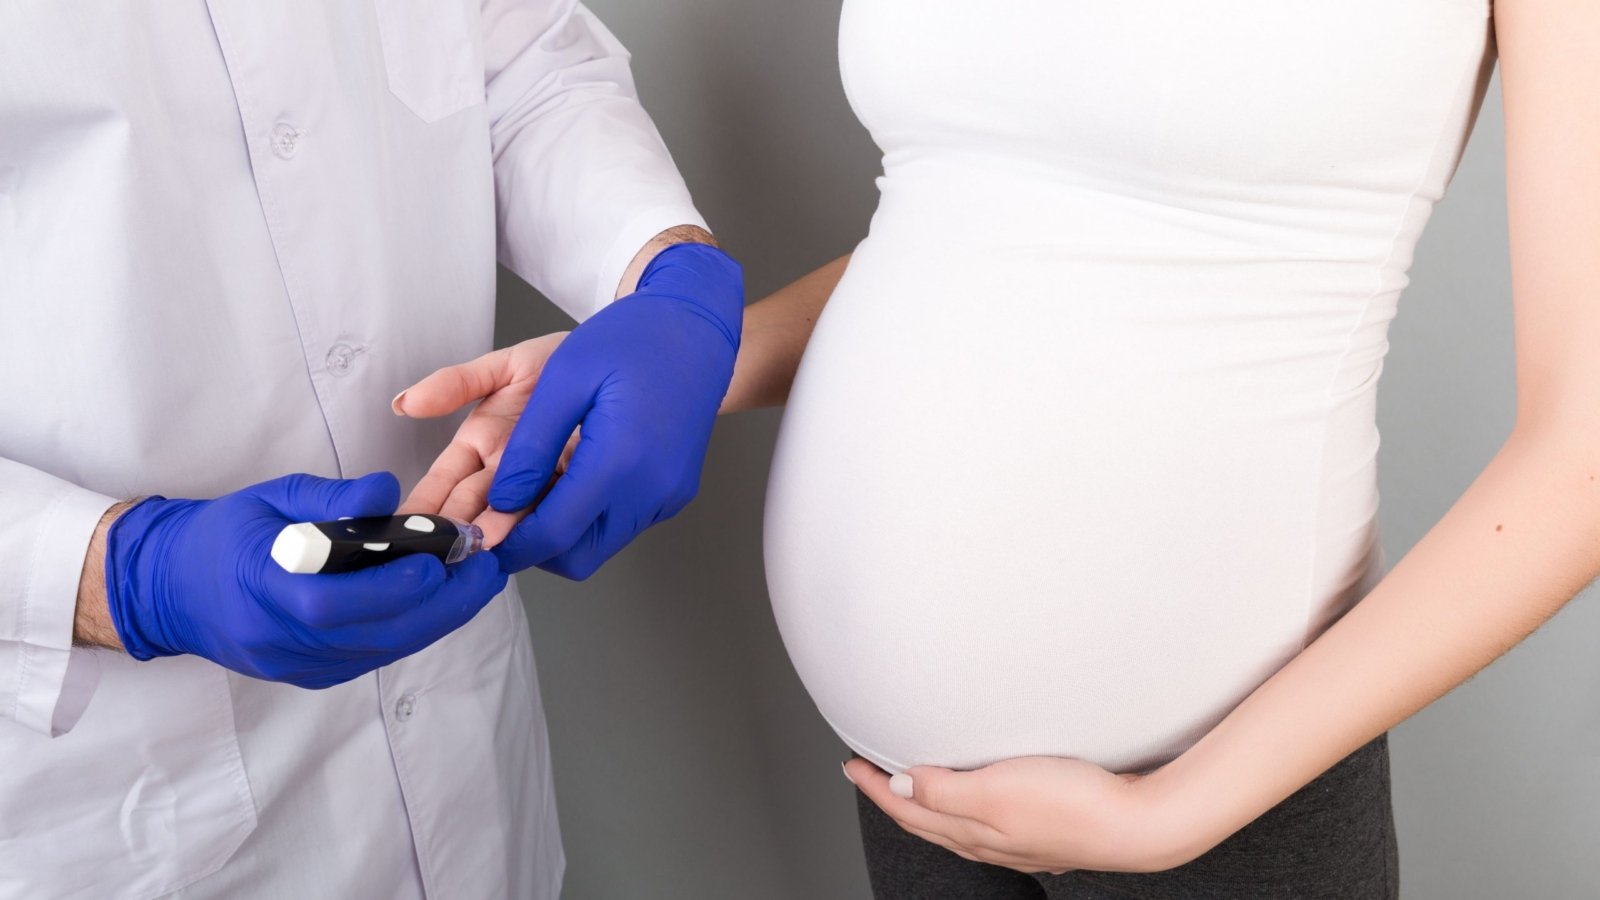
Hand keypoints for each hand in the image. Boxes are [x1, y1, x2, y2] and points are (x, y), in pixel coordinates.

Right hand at [104, 472, 507, 686]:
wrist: (170, 590)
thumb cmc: (222, 535)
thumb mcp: (269, 498)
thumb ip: (331, 498)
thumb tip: (389, 490)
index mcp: (260, 591)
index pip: (333, 604)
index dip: (392, 587)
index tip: (438, 559)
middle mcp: (279, 640)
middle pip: (375, 635)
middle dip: (442, 603)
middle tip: (485, 566)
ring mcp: (297, 665)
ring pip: (385, 650)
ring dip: (439, 617)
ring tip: (477, 578)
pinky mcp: (312, 675)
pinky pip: (376, 656)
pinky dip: (414, 628)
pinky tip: (442, 599)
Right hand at [394, 333, 570, 547]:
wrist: (615, 362)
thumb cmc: (558, 362)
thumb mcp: (505, 366)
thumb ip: (457, 383)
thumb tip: (405, 403)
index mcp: (479, 444)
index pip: (443, 485)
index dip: (426, 507)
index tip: (407, 528)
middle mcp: (505, 472)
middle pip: (475, 510)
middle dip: (459, 530)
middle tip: (447, 546)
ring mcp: (541, 484)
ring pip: (514, 517)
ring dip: (499, 533)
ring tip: (485, 546)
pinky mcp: (576, 490)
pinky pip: (558, 512)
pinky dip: (545, 525)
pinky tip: (534, 539)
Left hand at [485, 242, 742, 578]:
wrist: (697, 328)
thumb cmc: (631, 339)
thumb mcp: (562, 377)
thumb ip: (528, 445)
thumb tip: (498, 500)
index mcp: (620, 460)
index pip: (551, 533)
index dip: (505, 542)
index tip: (471, 535)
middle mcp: (649, 490)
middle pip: (574, 557)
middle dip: (528, 546)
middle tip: (494, 517)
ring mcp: (665, 496)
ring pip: (595, 547)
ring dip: (556, 532)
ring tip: (527, 494)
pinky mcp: (671, 494)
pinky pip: (618, 526)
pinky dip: (585, 516)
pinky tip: (566, 481)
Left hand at [844, 755, 1198, 875]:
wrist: (1138, 825)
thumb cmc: (1072, 804)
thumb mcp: (995, 790)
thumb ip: (943, 790)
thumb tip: (898, 788)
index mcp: (971, 830)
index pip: (907, 808)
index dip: (875, 786)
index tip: (851, 763)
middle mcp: (989, 841)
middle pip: (926, 819)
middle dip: (892, 795)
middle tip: (868, 770)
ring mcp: (1017, 840)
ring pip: (955, 824)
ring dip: (926, 803)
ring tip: (911, 782)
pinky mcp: (1044, 831)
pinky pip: (987, 823)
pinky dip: (966, 808)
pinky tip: (977, 802)